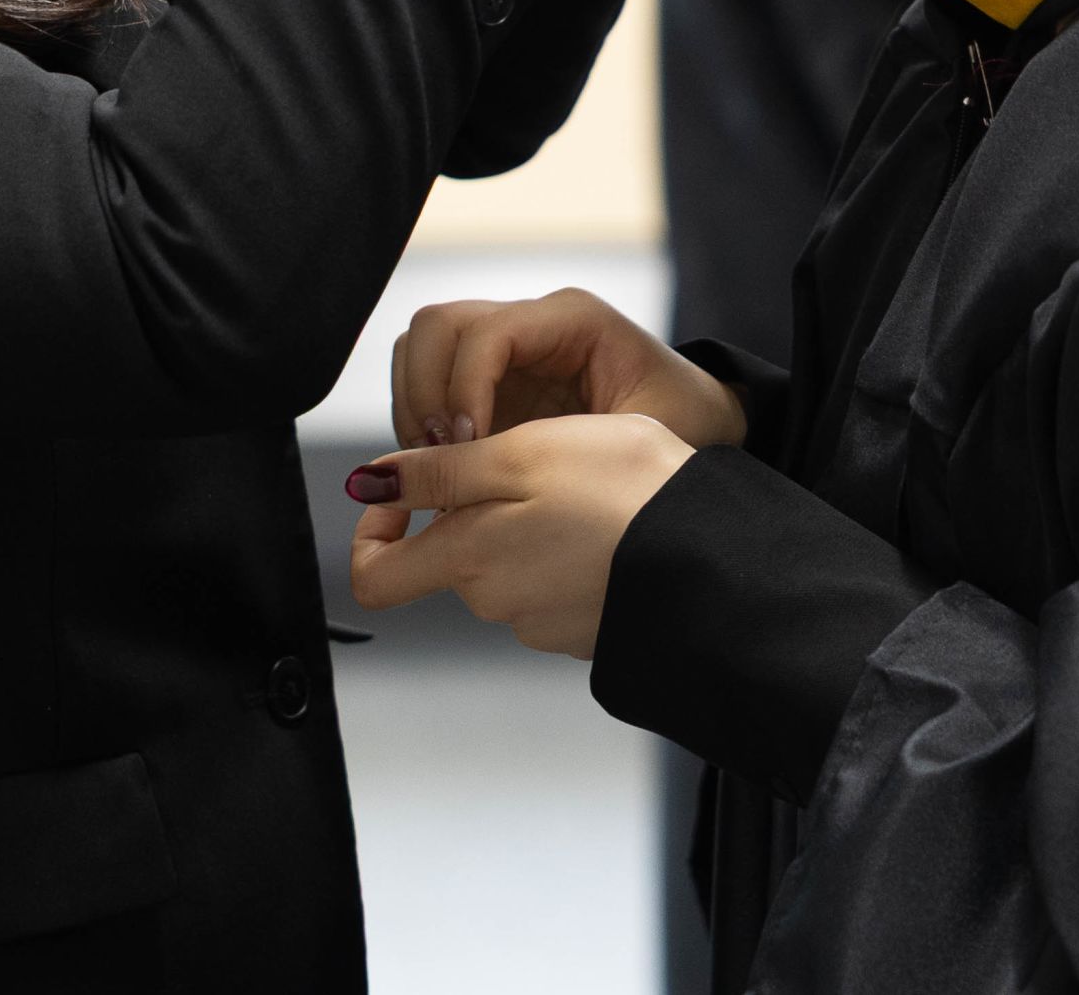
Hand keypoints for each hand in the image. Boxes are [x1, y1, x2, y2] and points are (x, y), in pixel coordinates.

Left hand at [345, 414, 695, 658]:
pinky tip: (605, 522)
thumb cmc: (621, 493)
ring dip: (525, 525)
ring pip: (504, 565)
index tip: (405, 490)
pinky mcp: (584, 626)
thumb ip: (436, 474)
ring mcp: (542, 621)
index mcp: (467, 560)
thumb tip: (364, 485)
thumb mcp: (520, 452)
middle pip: (448, 556)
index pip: (375, 576)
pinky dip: (565, 550)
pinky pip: (552, 583)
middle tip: (530, 458)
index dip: (376, 530)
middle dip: (474, 508)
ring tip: (581, 485)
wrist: (714, 556)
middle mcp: (495, 602)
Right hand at [390, 288, 747, 451]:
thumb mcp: (641, 437)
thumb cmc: (686, 427)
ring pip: (420, 347)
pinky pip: (428, 383)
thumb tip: (487, 469)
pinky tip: (450, 467)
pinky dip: (422, 421)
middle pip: (436, 325)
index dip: (464, 387)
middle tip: (447, 456)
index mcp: (572, 318)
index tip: (470, 449)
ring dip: (416, 405)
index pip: (486, 331)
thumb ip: (568, 449)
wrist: (704, 427)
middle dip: (427, 391)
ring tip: (444, 464)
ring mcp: (506, 349)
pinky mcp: (490, 382)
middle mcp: (531, 322)